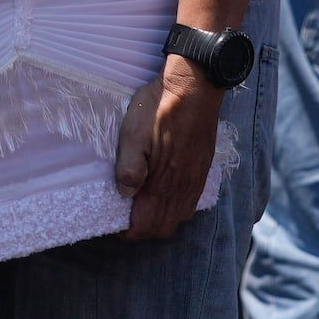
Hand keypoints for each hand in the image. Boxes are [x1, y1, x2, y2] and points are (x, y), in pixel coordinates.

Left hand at [114, 58, 222, 239]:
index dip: (129, 231)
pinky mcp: (202, 169)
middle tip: (127, 219)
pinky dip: (176, 209)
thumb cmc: (159, 108)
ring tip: (144, 209)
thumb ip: (129, 167)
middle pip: (163, 226)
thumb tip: (124, 194)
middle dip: (144, 229)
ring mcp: (195, 179)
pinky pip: (191, 203)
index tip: (117, 225)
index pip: (146, 224)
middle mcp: (182, 187)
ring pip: (179, 217)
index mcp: (163, 182)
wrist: (195, 88)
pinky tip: (166, 196)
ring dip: (160, 220)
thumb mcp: (133, 133)